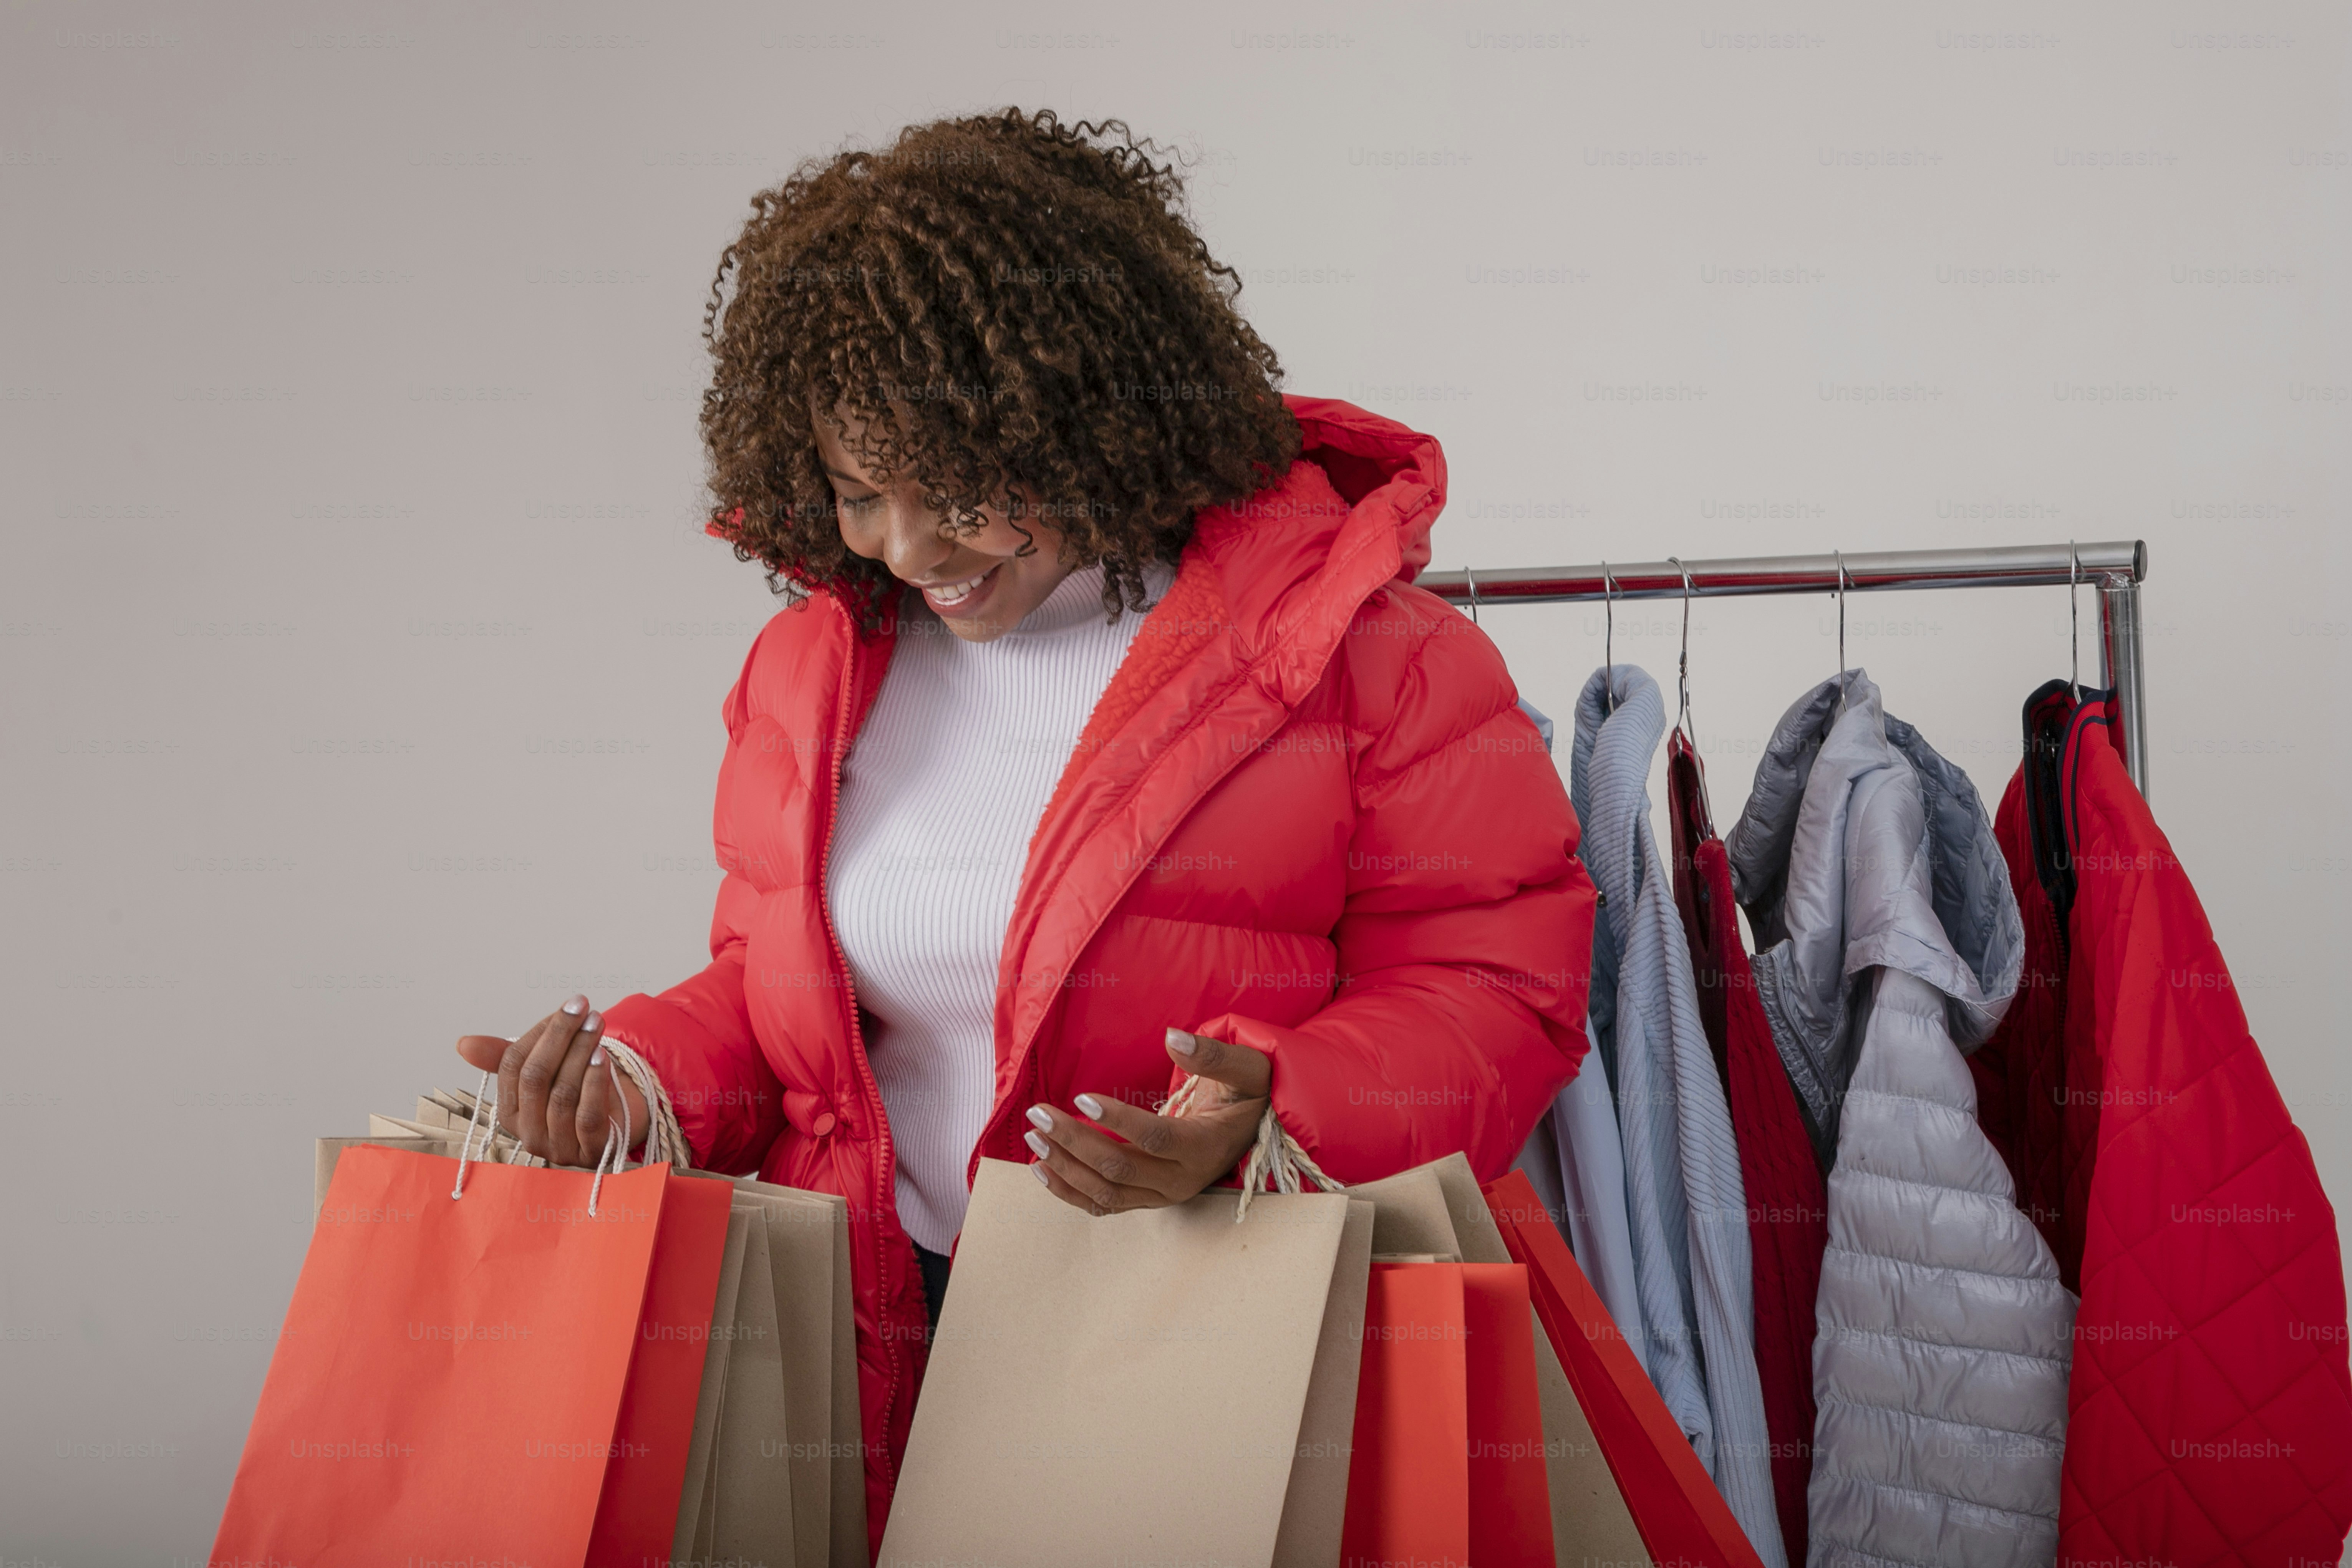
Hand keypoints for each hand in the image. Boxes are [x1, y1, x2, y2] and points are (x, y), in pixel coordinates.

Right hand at [454, 995, 647, 1168]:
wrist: (616, 1121)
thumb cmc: (573, 1091)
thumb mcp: (541, 1071)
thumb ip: (503, 1056)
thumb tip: (462, 1043)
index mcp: (509, 1112)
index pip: (512, 1066)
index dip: (539, 1033)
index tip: (567, 1008)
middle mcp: (529, 1133)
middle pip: (536, 1077)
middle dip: (560, 1037)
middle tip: (583, 1008)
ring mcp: (559, 1145)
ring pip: (562, 1094)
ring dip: (580, 1053)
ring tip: (595, 1026)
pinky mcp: (590, 1151)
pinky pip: (587, 1116)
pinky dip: (595, 1083)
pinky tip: (603, 1056)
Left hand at [1026, 1028, 1270, 1214]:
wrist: (1252, 1131)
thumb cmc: (1248, 1095)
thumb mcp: (1247, 1069)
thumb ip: (1213, 1055)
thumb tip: (1174, 1036)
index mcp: (1205, 1146)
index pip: (1155, 1138)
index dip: (1118, 1121)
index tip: (1081, 1098)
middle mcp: (1182, 1180)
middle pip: (1120, 1168)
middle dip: (1075, 1142)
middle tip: (1040, 1114)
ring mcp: (1163, 1196)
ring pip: (1106, 1193)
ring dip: (1066, 1168)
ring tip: (1034, 1138)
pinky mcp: (1148, 1201)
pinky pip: (1104, 1206)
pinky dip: (1069, 1192)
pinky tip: (1042, 1170)